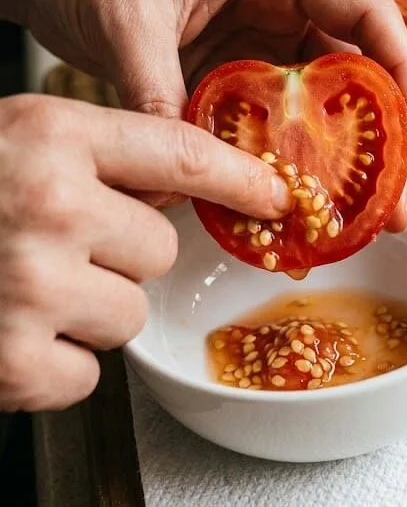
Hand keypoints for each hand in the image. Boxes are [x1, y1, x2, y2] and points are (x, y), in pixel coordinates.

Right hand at [0, 94, 289, 410]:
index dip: (241, 176)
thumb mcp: (12, 146)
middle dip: (119, 256)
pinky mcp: (14, 363)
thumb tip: (186, 187)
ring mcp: (30, 285)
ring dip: (87, 313)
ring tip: (19, 292)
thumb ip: (94, 158)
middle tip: (47, 250)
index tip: (278, 196)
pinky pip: (89, 373)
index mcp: (45, 134)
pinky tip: (6, 335)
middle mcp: (45, 203)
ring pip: (132, 314)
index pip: (180, 151)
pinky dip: (53, 366)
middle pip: (160, 246)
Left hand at [1, 0, 406, 230]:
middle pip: (354, 75)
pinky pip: (266, 123)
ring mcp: (255, 43)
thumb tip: (179, 177)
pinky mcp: (228, 74)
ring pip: (315, 107)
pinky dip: (278, 162)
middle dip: (380, 143)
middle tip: (393, 206)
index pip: (366, 14)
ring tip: (352, 219)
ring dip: (335, 164)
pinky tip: (287, 202)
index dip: (403, 72)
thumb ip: (159, 93)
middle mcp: (279, 6)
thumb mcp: (126, 19)